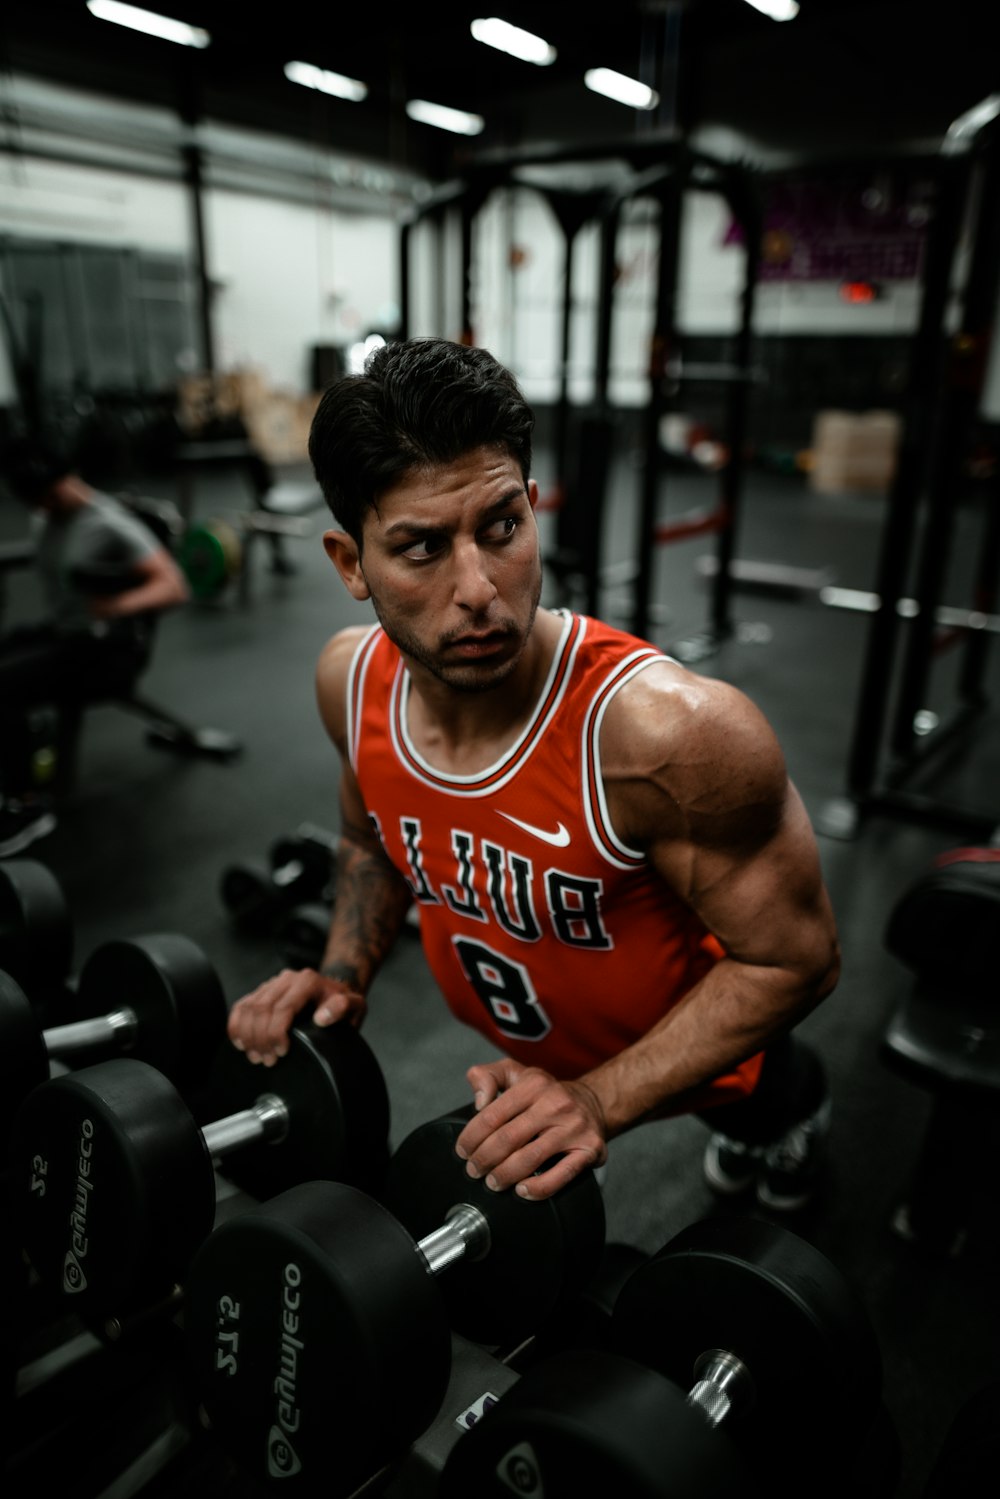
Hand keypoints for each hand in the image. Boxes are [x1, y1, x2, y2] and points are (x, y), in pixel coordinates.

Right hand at [226, 969, 365, 1065]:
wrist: (333, 990)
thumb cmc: (342, 1002)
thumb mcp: (354, 1005)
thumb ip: (343, 1008)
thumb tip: (322, 1018)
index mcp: (308, 981)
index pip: (283, 1007)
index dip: (276, 1033)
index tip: (281, 1053)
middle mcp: (287, 979)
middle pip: (262, 1009)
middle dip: (261, 1039)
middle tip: (267, 1060)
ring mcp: (272, 983)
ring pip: (248, 1008)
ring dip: (247, 1036)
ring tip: (256, 1056)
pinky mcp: (261, 991)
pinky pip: (241, 1006)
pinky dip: (236, 1025)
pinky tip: (240, 1042)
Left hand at [455, 1059, 607, 1200]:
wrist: (593, 1103)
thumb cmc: (547, 1094)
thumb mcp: (516, 1073)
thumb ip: (487, 1076)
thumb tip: (478, 1101)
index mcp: (534, 1084)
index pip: (493, 1115)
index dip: (472, 1137)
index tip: (463, 1151)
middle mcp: (556, 1103)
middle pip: (508, 1139)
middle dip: (484, 1159)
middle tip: (474, 1171)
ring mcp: (574, 1127)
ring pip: (531, 1158)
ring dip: (505, 1175)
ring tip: (493, 1182)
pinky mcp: (589, 1149)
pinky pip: (561, 1175)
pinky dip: (539, 1188)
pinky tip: (522, 1191)